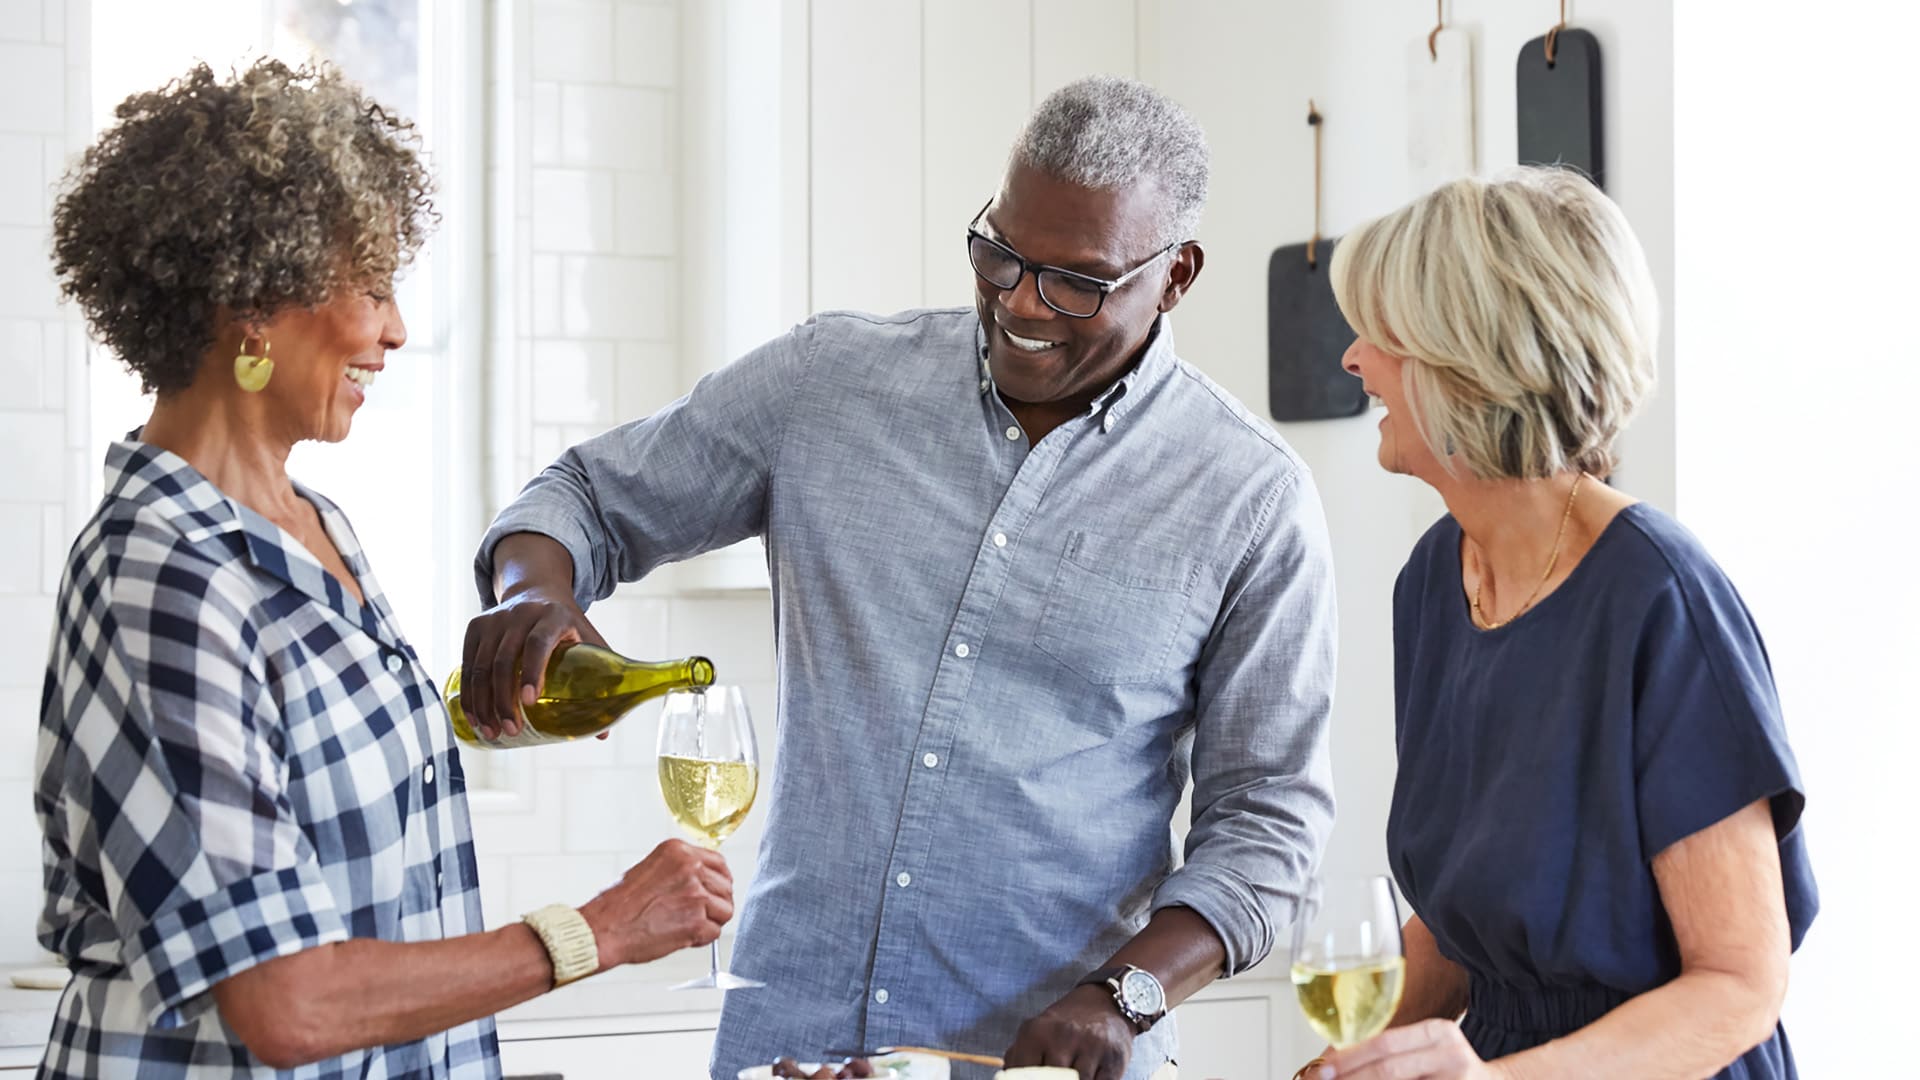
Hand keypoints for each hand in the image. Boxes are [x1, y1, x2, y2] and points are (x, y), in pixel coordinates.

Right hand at [459, 585, 605, 739]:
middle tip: (511, 730)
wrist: (537, 591)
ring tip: (492, 732)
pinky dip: (469, 694)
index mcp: (553, 616)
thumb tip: (602, 734)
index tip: (530, 703)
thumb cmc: (567, 626)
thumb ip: (600, 678)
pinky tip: (475, 717)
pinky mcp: (476, 626)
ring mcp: (495, 619)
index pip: (538, 643)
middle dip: (504, 700)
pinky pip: (467, 665)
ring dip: (484, 703)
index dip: (533, 672)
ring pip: (481, 666)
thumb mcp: (588, 640)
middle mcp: (520, 613)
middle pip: (505, 660)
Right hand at [579, 840, 733, 968]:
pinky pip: (714, 932)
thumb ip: (679, 870)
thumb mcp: (649, 869)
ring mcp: (695, 894)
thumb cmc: (619, 904)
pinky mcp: (696, 922)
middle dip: (715, 903)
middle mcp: (690, 868)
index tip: (713, 891)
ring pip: (725, 910)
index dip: (718, 881)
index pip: (719, 863)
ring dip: (710, 921)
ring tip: (686, 925)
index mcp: (679, 851)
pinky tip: (681, 937)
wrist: (603, 928)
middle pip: (726, 887)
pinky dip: (701, 939)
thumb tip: (702, 880)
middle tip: (697, 914)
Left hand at [1003, 984, 1134, 1079]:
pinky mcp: (1115, 1059)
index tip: (1037, 1079)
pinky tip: (1091, 1074)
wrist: (1105, 1003)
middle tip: (1056, 1075)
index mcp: (1036, 1033)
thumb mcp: (1035, 1033)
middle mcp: (1063, 1036)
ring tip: (1072, 1073)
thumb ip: (1017, 1058)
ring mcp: (1091, 1047)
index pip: (1023, 1076)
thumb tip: (1007, 1078)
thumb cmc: (1064, 1027)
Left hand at [1321, 1019, 1499, 1079]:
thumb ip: (1390, 1052)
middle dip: (1352, 1078)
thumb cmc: (1450, 1069)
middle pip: (1389, 1068)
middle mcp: (1449, 1052)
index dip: (1349, 1057)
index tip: (1322, 1068)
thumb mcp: (1425, 1050)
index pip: (1384, 1042)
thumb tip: (1336, 1063)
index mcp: (1436, 1031)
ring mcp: (1457, 1078)